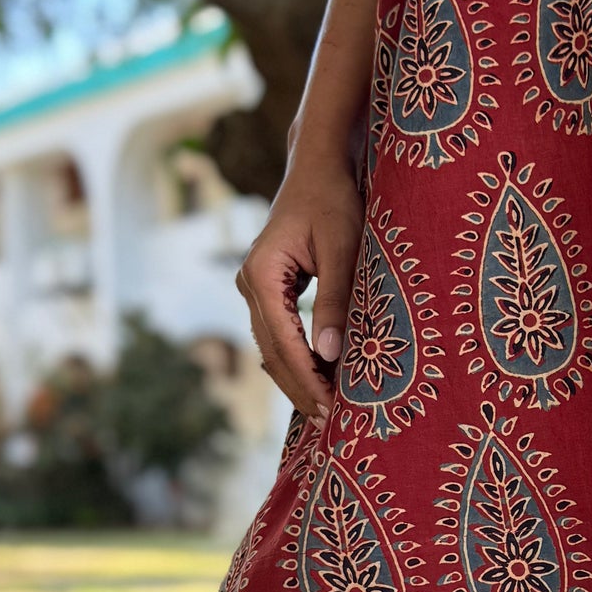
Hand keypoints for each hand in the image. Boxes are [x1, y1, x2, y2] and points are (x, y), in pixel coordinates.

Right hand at [235, 157, 363, 431]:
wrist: (316, 167)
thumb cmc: (333, 200)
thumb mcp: (342, 248)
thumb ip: (334, 300)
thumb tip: (330, 354)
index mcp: (261, 273)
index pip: (283, 342)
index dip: (307, 379)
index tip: (331, 408)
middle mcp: (248, 283)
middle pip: (271, 352)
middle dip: (299, 388)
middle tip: (330, 424)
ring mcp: (253, 287)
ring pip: (271, 347)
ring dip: (296, 378)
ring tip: (325, 411)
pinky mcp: (266, 289)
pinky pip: (277, 334)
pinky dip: (295, 358)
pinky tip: (317, 380)